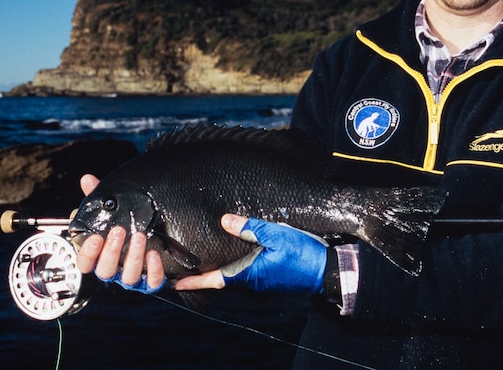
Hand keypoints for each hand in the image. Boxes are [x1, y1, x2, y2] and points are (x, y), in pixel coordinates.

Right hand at [74, 174, 165, 293]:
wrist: (155, 237)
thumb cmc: (126, 225)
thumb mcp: (112, 211)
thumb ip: (98, 197)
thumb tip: (88, 179)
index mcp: (100, 256)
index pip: (84, 263)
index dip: (87, 253)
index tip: (95, 237)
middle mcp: (114, 269)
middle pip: (105, 270)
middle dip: (112, 251)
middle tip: (119, 230)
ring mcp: (132, 277)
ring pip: (129, 277)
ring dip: (134, 257)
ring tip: (140, 236)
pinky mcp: (151, 281)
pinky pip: (152, 283)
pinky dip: (154, 271)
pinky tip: (155, 254)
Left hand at [175, 214, 327, 293]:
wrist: (327, 271)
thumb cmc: (302, 254)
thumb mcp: (276, 235)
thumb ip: (250, 227)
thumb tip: (224, 220)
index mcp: (249, 273)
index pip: (214, 279)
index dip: (194, 281)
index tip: (175, 283)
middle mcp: (253, 282)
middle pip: (222, 278)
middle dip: (204, 273)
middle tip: (187, 266)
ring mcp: (263, 282)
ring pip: (236, 275)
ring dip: (221, 269)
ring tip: (207, 258)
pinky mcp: (273, 278)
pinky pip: (249, 273)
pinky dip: (237, 266)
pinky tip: (236, 254)